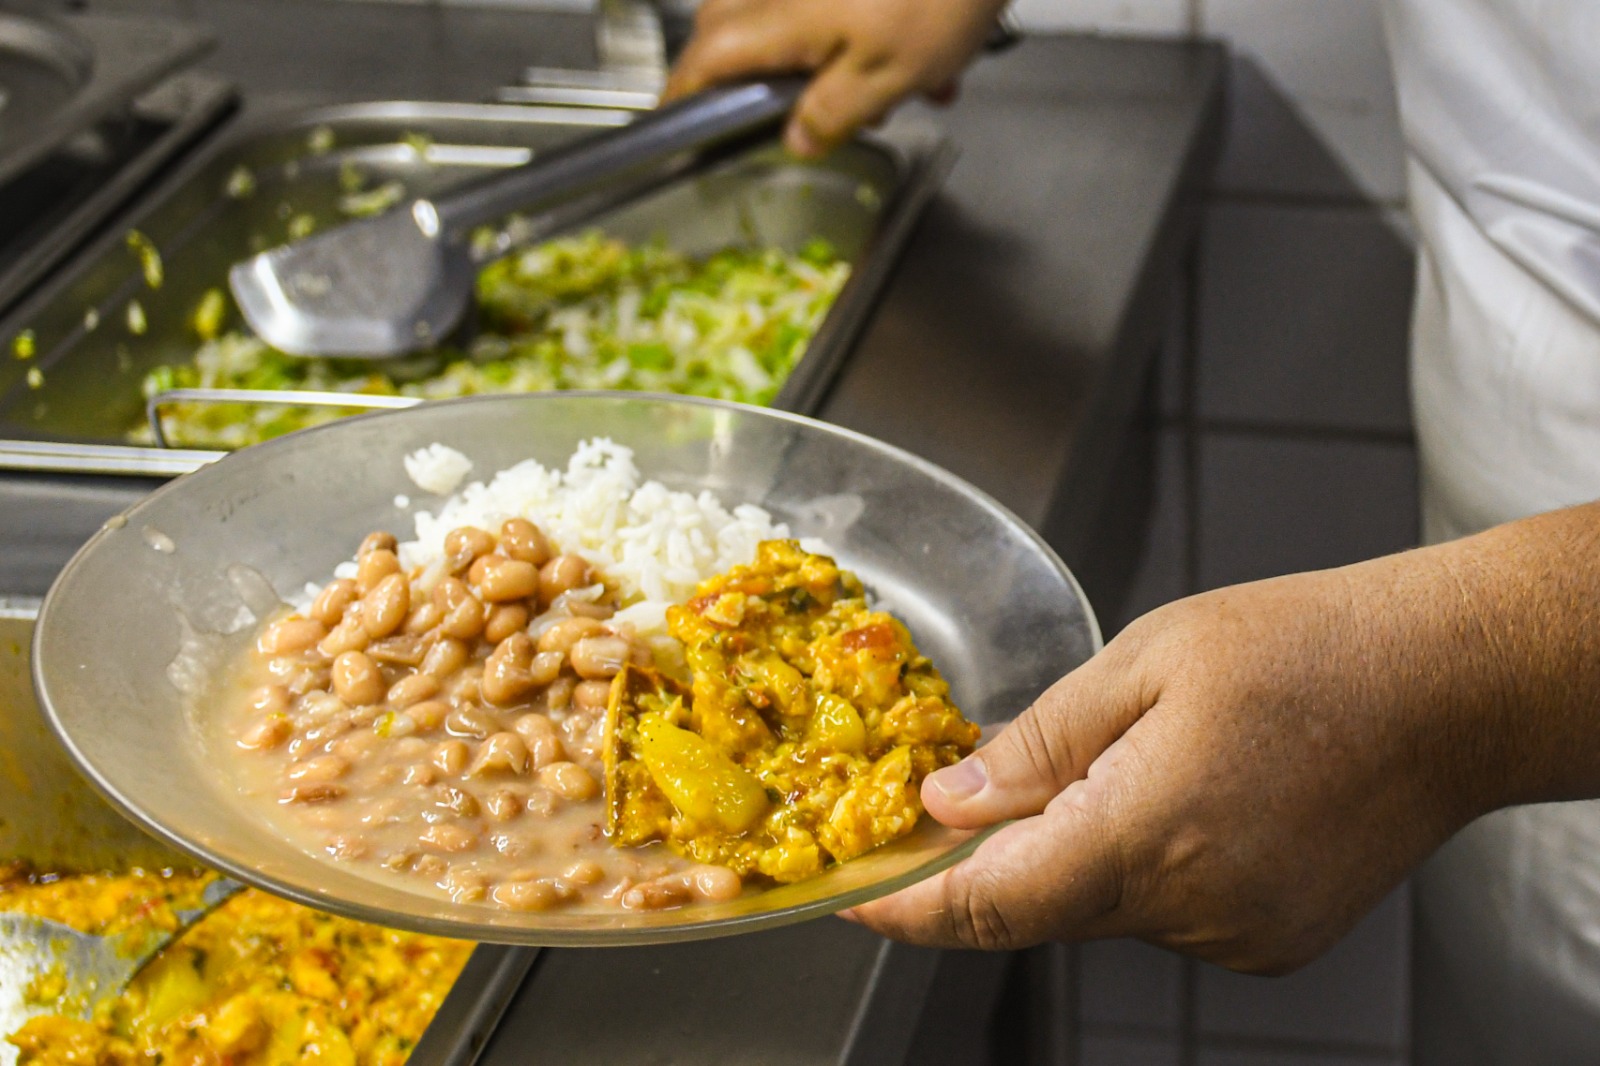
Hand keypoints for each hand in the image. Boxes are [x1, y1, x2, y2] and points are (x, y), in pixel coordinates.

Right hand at [664, 0, 1005, 156]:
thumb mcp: (887, 77)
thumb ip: (832, 114)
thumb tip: (798, 139)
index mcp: (778, 20)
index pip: (704, 60)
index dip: (684, 95)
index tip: (674, 122)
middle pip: (739, 36)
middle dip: (779, 83)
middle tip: (828, 116)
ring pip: (796, 23)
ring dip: (845, 64)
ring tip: (912, 84)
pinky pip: (837, 9)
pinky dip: (875, 38)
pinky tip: (931, 61)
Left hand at [848, 546, 1536, 972]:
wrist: (1448, 686)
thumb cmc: (1305, 649)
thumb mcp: (1144, 662)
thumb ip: (1036, 745)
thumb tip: (948, 802)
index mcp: (1141, 834)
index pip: (987, 906)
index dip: (908, 907)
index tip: (856, 896)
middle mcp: (1187, 908)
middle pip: (1039, 907)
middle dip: (993, 857)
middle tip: (973, 789)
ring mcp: (1235, 934)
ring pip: (1103, 907)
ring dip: (1078, 850)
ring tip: (1126, 758)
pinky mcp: (1271, 940)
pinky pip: (1166, 913)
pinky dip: (1143, 864)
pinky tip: (1183, 793)